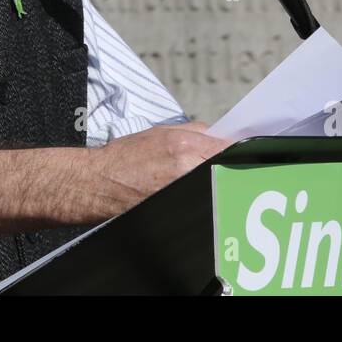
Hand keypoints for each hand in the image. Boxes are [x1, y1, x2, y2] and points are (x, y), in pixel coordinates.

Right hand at [86, 121, 231, 218]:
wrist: (98, 182)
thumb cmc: (125, 157)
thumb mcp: (160, 132)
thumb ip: (194, 132)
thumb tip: (218, 135)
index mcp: (184, 146)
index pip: (228, 148)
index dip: (237, 150)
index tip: (244, 151)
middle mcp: (187, 169)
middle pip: (226, 168)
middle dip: (229, 167)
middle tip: (232, 168)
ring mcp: (183, 192)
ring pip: (217, 186)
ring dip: (218, 183)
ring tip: (210, 182)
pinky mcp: (179, 210)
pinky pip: (202, 200)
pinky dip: (204, 196)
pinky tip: (197, 194)